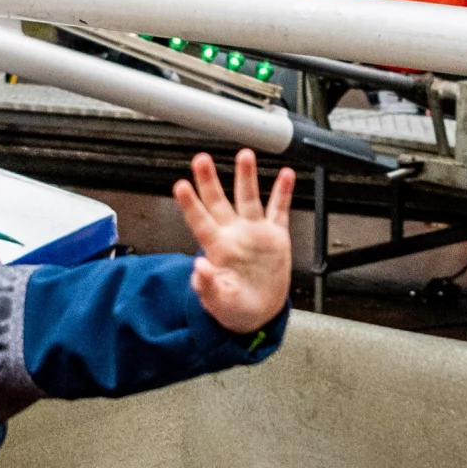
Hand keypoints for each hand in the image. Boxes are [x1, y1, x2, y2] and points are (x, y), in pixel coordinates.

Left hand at [172, 148, 298, 334]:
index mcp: (217, 249)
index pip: (200, 221)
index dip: (190, 204)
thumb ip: (207, 286)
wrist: (259, 311)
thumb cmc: (234, 307)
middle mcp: (233, 235)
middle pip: (218, 201)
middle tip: (201, 159)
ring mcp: (254, 233)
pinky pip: (279, 210)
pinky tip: (286, 175)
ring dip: (246, 176)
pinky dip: (283, 192)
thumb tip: (198, 268)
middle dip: (209, 180)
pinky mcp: (275, 236)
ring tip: (245, 155)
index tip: (180, 186)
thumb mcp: (218, 302)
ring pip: (248, 198)